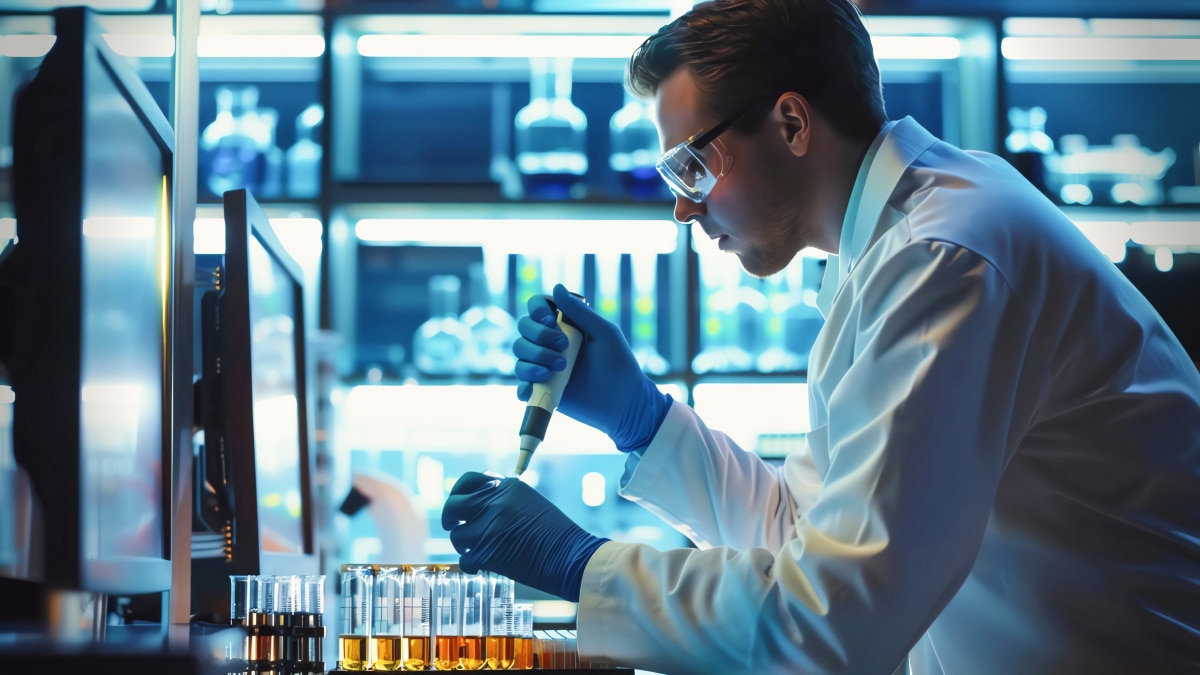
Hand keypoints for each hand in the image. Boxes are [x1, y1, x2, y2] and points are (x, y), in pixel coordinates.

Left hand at [441, 472, 607, 601]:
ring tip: (479, 549)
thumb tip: (479, 494)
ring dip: (465, 545)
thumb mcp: (530, 501)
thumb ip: (503, 496)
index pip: (467, 481)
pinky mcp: (487, 553)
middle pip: (452, 507)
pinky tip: (483, 565)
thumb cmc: (556, 532)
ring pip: (457, 536)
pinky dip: (472, 564)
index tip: (457, 503)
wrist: (571, 557)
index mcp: (506, 487)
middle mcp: (494, 503)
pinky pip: (465, 559)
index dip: (457, 493)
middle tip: (453, 527)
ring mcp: (488, 528)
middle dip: (449, 519)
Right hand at [514, 283, 672, 451]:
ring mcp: (545, 367)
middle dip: (539, 337)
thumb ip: (580, 312)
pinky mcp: (542, 391)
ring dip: (534, 358)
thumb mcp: (604, 333)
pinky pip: (520, 386)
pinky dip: (524, 385)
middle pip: (523, 329)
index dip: (537, 310)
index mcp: (565, 326)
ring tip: (561, 369)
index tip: (551, 320)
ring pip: (519, 355)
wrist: (624, 404)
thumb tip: (556, 287)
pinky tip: (537, 387)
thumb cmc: (620, 365)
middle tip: (564, 348)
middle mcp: (550, 344)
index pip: (537, 308)